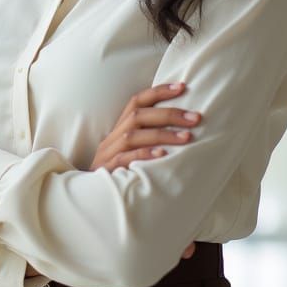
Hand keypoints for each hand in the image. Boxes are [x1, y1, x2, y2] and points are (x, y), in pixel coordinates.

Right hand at [92, 81, 202, 264]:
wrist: (90, 199)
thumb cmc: (120, 174)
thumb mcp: (132, 152)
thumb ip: (151, 139)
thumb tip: (187, 130)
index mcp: (119, 129)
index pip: (137, 101)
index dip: (159, 91)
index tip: (183, 86)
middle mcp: (113, 137)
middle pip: (139, 116)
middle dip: (170, 114)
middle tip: (196, 118)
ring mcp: (108, 154)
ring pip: (133, 135)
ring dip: (163, 134)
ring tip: (187, 138)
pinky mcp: (107, 171)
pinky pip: (125, 159)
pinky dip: (144, 154)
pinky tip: (162, 156)